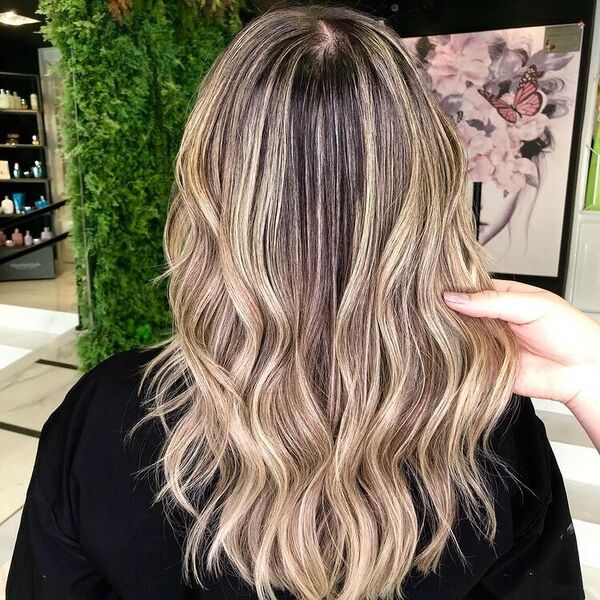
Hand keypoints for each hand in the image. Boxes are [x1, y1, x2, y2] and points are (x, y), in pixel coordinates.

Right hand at [443, 279, 599, 407]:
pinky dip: (456, 358)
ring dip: (451, 335)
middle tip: (433, 312)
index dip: (454, 290)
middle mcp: (491, 320)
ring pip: (458, 337)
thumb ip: (493, 301)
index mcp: (501, 297)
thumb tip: (455, 298)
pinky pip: (464, 361)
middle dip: (448, 314)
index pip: (469, 289)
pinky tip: (449, 351)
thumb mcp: (532, 305)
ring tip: (441, 331)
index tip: (435, 291)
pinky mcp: (486, 366)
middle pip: (460, 313)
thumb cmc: (570, 332)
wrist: (584, 371)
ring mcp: (488, 343)